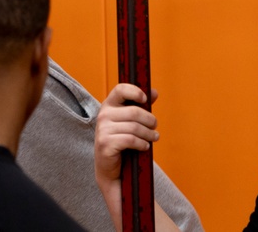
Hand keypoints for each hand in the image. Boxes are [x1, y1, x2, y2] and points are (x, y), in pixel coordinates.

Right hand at [94, 84, 160, 231]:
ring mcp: (103, 129)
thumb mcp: (129, 121)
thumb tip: (154, 92)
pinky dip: (142, 144)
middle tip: (154, 127)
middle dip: (150, 120)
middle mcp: (103, 115)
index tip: (145, 99)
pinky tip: (145, 146)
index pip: (120, 89)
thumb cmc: (121, 140)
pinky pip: (130, 140)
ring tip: (153, 138)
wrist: (109, 167)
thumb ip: (141, 106)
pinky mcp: (105, 143)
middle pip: (134, 112)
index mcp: (108, 105)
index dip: (135, 92)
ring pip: (134, 127)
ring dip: (148, 134)